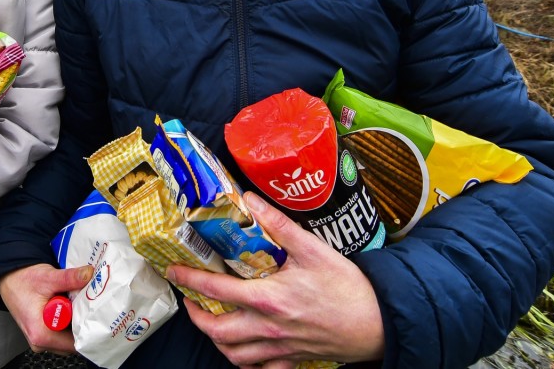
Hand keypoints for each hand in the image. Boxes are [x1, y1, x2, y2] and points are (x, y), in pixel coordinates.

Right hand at [0, 263, 93, 353]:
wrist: (9, 278)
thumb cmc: (22, 281)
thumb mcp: (47, 277)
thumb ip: (69, 278)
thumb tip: (89, 275)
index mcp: (41, 335)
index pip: (75, 343)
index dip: (89, 329)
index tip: (99, 313)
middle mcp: (40, 342)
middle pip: (73, 341)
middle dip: (85, 324)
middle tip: (95, 305)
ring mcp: (42, 339)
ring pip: (68, 337)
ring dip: (77, 322)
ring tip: (84, 303)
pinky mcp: (43, 332)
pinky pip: (62, 332)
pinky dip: (70, 321)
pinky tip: (74, 306)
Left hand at [166, 192, 384, 367]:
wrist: (378, 323)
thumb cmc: (348, 288)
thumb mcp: (313, 249)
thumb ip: (278, 225)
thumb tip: (251, 200)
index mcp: (268, 299)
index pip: (215, 291)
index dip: (189, 279)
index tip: (175, 270)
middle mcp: (267, 328)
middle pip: (216, 332)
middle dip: (196, 316)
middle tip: (190, 299)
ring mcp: (279, 348)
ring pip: (233, 355)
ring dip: (216, 340)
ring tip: (212, 321)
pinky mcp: (293, 360)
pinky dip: (244, 360)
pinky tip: (244, 347)